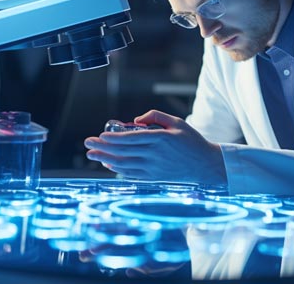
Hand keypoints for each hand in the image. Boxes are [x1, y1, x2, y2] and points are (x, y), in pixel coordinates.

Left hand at [84, 110, 226, 184]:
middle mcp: (155, 155)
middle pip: (123, 152)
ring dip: (106, 159)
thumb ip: (156, 116)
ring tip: (92, 154)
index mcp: (161, 139)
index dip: (113, 138)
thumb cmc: (191, 141)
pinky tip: (108, 163)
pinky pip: (131, 174)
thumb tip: (136, 120)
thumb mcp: (177, 122)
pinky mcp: (154, 177)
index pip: (131, 138)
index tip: (100, 135)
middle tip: (88, 143)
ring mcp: (154, 168)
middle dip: (103, 147)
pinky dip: (118, 169)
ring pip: (124, 164)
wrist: (205, 165)